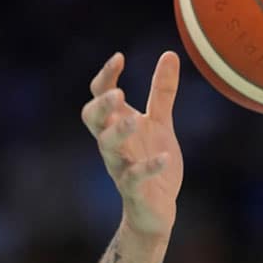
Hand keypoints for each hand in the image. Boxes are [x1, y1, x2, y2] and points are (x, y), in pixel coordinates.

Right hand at [81, 51, 182, 238]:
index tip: (119, 58)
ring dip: (119, 132)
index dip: (105, 77)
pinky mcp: (134, 190)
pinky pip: (134, 178)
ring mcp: (121, 167)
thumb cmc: (152, 159)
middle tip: (119, 93)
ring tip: (136, 121)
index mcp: (116, 124)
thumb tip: (169, 53)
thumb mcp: (160, 123)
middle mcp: (112, 144)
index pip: (100, 95)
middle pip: (93, 119)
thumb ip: (161, 92)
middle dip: (103, 105)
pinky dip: (148, 167)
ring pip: (108, 148)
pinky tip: (164, 158)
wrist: (156, 208)